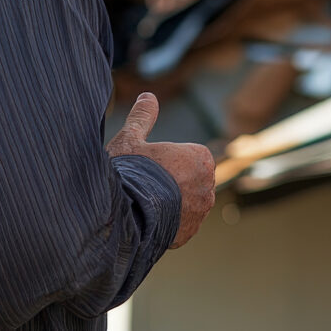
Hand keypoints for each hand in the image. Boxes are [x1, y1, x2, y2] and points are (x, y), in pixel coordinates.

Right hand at [107, 92, 214, 248]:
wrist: (123, 214)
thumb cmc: (130, 171)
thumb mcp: (131, 138)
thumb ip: (142, 116)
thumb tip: (148, 96)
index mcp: (201, 158)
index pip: (185, 156)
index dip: (164, 160)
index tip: (148, 165)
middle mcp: (208, 186)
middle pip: (186, 180)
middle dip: (168, 182)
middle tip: (143, 183)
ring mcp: (199, 213)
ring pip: (182, 203)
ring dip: (167, 203)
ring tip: (142, 202)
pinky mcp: (188, 234)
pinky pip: (177, 225)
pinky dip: (163, 223)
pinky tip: (144, 219)